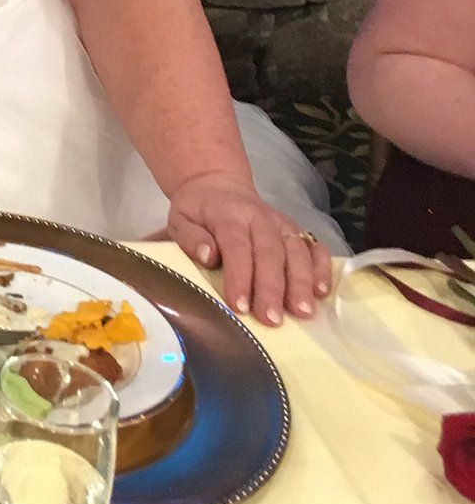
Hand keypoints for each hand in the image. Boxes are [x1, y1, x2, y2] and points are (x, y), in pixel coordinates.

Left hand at [166, 172, 332, 324]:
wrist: (217, 184)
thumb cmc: (197, 210)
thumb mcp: (180, 219)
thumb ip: (189, 237)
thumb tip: (208, 256)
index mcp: (228, 216)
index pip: (237, 247)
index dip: (239, 277)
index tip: (240, 306)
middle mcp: (259, 218)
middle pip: (270, 253)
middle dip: (272, 288)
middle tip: (272, 319)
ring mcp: (281, 224)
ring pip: (296, 252)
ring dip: (301, 283)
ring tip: (302, 312)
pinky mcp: (295, 230)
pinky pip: (314, 247)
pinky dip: (322, 268)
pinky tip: (322, 292)